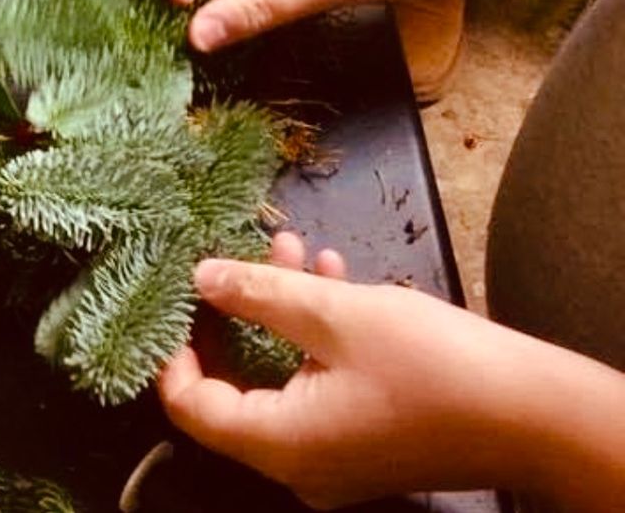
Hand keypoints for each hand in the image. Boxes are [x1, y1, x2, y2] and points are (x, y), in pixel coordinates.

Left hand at [158, 235, 624, 508]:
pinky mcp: (365, 438)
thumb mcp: (335, 313)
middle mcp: (300, 462)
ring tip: (295, 246)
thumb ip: (259, 292)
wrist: (534, 413)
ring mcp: (335, 456)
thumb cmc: (429, 363)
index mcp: (281, 444)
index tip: (175, 299)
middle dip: (239, 309)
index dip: (174, 352)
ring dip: (284, 306)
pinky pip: (319, 382)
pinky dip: (317, 331)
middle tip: (240, 255)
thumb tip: (201, 277)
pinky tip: (332, 273)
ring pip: (282, 372)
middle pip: (236, 386)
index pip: (193, 408)